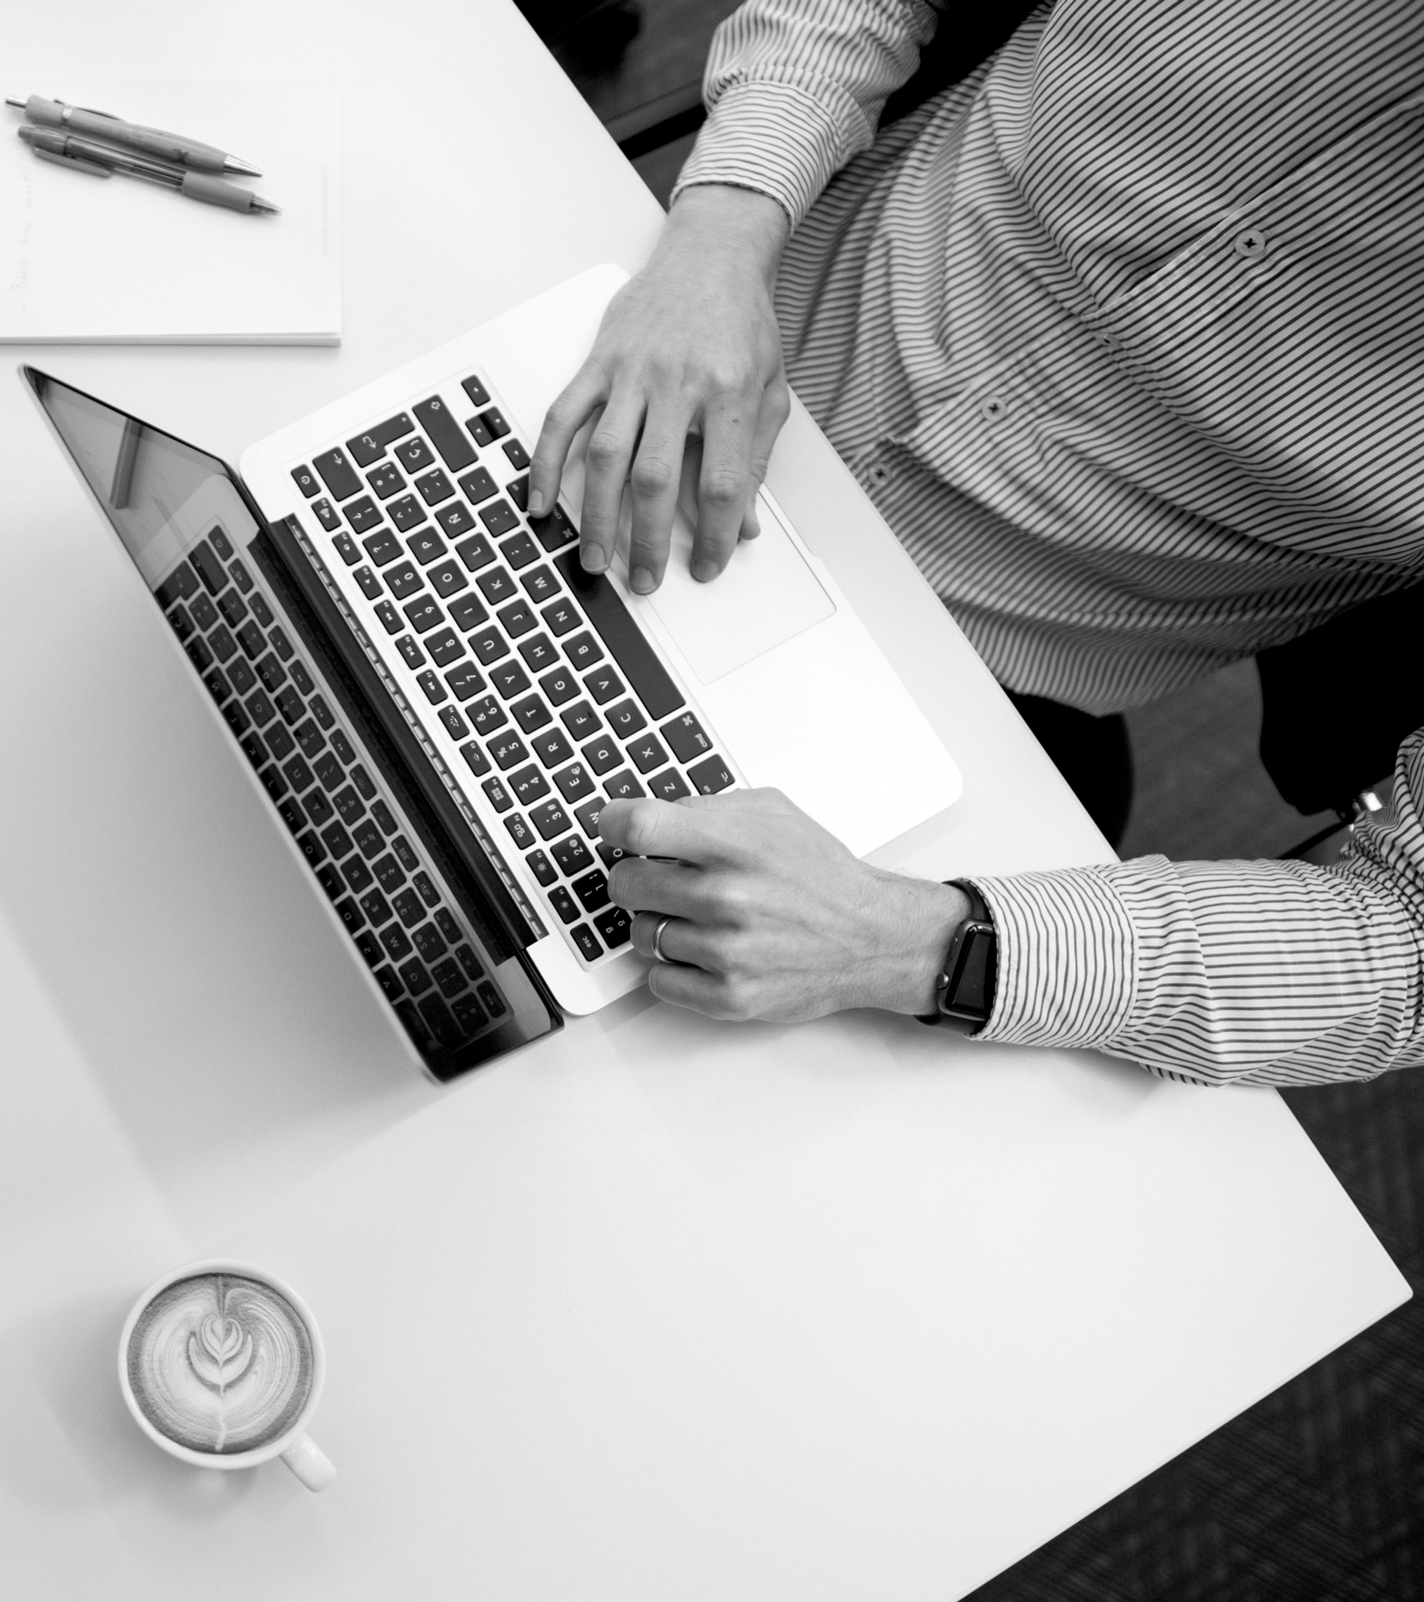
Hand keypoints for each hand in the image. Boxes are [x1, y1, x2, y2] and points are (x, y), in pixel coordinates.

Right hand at [529, 184, 791, 594]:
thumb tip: (744, 524)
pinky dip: (548, 462)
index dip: (713, 534)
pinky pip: (563, 417)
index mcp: (728, 392)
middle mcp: (676, 381)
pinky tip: (542, 501)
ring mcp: (631, 371)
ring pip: (606, 455)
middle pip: (655, 478)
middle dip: (647, 539)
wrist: (712, 255)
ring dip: (597, 515)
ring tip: (595, 558)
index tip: (706, 565)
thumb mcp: (769, 391)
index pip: (720, 482)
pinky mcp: (599, 361)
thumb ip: (753, 459)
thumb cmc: (742, 323)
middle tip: (644, 581)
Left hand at [602, 788, 969, 1022]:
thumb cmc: (822, 876)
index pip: (638, 828)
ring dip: (661, 923)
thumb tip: (648, 815)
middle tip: (663, 877)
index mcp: (735, 845)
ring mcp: (725, 952)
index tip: (614, 826)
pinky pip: (658, 980)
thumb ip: (708, 808)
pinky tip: (703, 950)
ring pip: (640, 933)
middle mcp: (726, 898)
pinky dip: (673, 966)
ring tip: (700, 917)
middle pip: (624, 883)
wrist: (872, 938)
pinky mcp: (728, 996)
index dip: (613, 823)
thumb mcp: (774, 814)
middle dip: (637, 876)